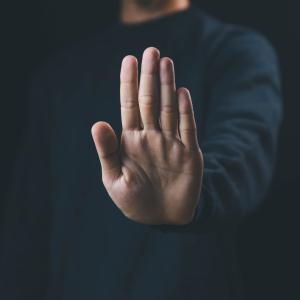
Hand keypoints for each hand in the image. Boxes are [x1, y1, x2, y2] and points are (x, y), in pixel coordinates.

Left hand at [91, 47, 202, 224]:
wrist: (162, 218)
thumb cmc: (135, 202)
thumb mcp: (115, 180)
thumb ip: (107, 151)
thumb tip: (97, 123)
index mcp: (131, 141)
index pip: (129, 106)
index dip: (129, 83)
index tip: (128, 60)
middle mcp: (151, 137)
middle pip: (150, 101)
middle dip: (149, 77)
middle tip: (150, 51)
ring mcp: (171, 144)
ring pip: (169, 109)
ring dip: (168, 87)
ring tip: (165, 63)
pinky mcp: (189, 154)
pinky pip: (187, 129)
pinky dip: (185, 112)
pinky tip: (182, 93)